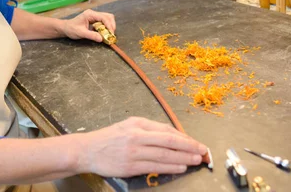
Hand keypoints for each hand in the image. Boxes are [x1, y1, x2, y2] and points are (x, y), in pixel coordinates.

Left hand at [62, 9, 115, 42]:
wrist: (65, 28)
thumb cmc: (71, 29)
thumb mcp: (81, 33)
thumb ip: (91, 35)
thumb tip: (102, 39)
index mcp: (90, 14)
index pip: (104, 17)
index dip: (109, 25)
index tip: (111, 33)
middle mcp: (93, 13)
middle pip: (108, 16)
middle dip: (111, 25)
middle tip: (112, 34)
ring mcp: (94, 16)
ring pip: (107, 18)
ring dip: (110, 26)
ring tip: (109, 34)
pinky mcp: (94, 20)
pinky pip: (104, 22)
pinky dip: (106, 27)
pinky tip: (104, 33)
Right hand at [76, 117, 207, 176]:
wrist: (88, 150)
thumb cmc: (109, 138)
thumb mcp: (128, 125)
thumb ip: (148, 129)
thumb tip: (172, 135)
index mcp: (138, 124)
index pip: (167, 130)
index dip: (184, 137)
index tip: (196, 142)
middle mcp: (137, 136)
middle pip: (169, 141)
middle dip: (189, 146)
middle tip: (203, 151)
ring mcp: (134, 151)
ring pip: (164, 154)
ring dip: (183, 158)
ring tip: (196, 160)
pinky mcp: (130, 166)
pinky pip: (154, 166)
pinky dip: (169, 166)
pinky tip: (180, 167)